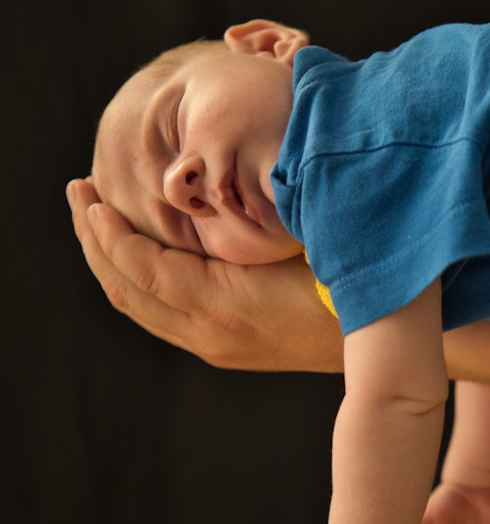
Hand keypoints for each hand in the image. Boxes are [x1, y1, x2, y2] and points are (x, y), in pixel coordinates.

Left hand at [67, 178, 342, 371]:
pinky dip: (137, 281)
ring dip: (111, 264)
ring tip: (95, 224)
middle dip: (94, 242)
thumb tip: (214, 175)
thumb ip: (257, 216)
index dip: (108, 232)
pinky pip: (160, 314)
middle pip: (126, 288)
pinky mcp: (222, 349)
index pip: (141, 266)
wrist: (377, 348)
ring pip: (138, 307)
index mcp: (222, 304)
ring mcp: (214, 346)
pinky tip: (139, 255)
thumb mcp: (304, 241)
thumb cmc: (347, 283)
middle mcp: (208, 333)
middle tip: (77, 195)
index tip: (89, 194)